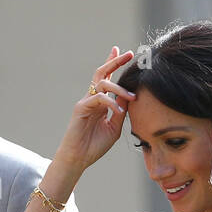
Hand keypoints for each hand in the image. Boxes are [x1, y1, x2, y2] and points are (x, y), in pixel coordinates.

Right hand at [51, 47, 135, 171]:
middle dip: (115, 61)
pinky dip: (112, 103)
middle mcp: (92, 98)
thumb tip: (130, 95)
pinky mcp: (81, 108)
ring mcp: (86, 102)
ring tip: (132, 96)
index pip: (107, 79)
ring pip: (103, 83)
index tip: (125, 52)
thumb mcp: (114, 127)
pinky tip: (119, 112)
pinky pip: (99, 99)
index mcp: (100, 102)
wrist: (79, 158)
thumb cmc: (95, 145)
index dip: (114, 64)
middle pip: (102, 73)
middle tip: (129, 53)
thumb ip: (121, 111)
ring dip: (120, 88)